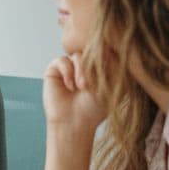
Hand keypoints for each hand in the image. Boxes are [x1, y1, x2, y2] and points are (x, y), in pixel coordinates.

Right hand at [39, 55, 103, 169]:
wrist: (75, 122)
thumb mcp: (111, 85)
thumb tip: (108, 46)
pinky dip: (68, 72)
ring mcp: (70, 66)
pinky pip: (62, 60)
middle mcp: (85, 65)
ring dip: (81, 69)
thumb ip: (113, 65)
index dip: (107, 59)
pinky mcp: (55, 69)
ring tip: (82, 86)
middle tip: (92, 83)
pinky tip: (70, 86)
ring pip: (78, 54)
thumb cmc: (95, 109)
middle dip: (94, 65)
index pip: (105, 51)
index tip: (108, 75)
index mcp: (100, 67)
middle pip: (91, 50)